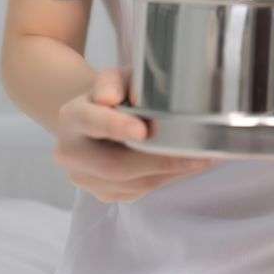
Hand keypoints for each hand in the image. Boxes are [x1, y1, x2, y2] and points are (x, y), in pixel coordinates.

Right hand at [53, 65, 221, 202]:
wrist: (98, 120)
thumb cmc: (115, 95)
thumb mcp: (116, 78)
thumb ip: (113, 82)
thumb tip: (110, 98)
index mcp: (71, 117)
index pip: (91, 122)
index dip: (116, 127)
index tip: (143, 131)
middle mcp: (71, 153)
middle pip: (112, 166)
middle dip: (156, 162)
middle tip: (195, 155)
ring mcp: (86, 179)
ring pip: (130, 184)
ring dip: (169, 174)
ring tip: (202, 160)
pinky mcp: (105, 195)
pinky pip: (139, 192)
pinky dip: (166, 180)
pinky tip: (188, 168)